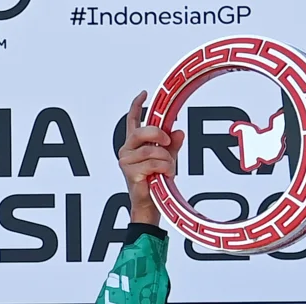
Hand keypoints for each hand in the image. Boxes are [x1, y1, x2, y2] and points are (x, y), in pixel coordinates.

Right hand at [119, 90, 185, 225]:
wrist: (149, 206)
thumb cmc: (155, 183)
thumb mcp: (168, 159)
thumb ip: (173, 145)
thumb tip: (179, 131)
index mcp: (134, 144)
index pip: (133, 120)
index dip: (137, 106)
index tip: (145, 94)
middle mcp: (127, 150)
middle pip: (141, 131)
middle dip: (158, 134)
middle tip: (168, 142)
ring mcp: (126, 161)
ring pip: (151, 149)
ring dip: (166, 159)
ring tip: (168, 169)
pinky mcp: (130, 172)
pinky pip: (153, 163)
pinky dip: (164, 168)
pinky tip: (165, 175)